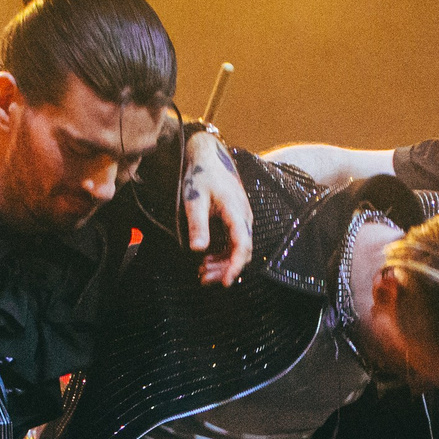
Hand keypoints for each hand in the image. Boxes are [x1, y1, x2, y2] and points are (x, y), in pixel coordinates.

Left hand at [181, 132, 252, 286]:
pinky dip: (221, 255)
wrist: (208, 156)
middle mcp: (244, 217)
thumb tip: (198, 249)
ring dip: (222, 264)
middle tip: (204, 279)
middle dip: (225, 269)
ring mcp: (241, 219)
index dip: (235, 266)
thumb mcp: (195, 199)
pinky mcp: (235, 220)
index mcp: (237, 211)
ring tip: (202, 273)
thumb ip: (197, 224)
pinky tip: (205, 261)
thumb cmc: (202, 175)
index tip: (225, 282)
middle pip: (242, 252)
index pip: (243, 245)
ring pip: (237, 249)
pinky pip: (233, 243)